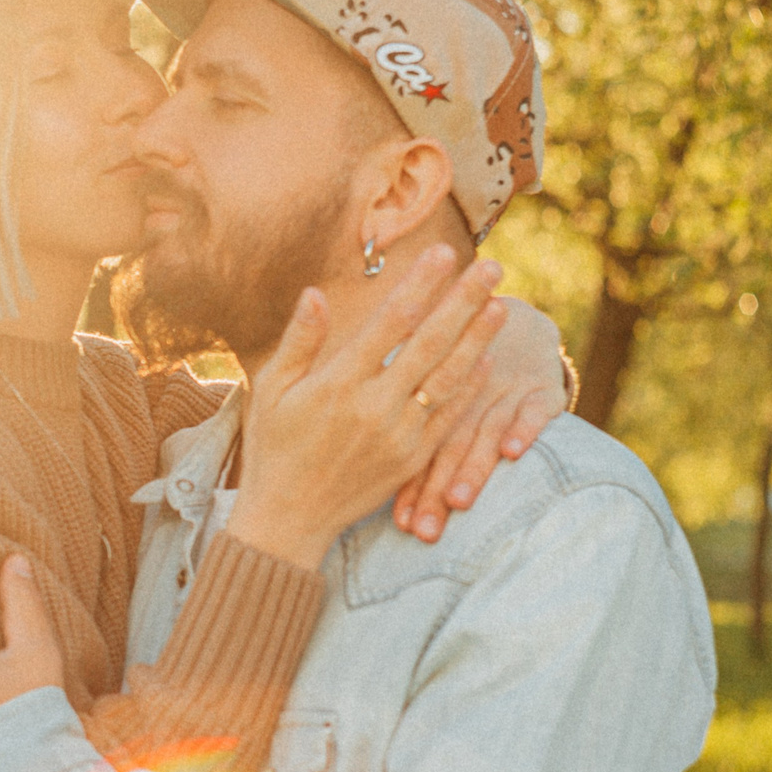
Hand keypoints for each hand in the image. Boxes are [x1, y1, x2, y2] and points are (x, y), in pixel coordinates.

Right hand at [225, 247, 508, 568]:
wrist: (287, 518)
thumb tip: (316, 292)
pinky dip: (468, 389)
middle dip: (463, 301)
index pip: (390, 322)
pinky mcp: (411, 460)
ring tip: (500, 306)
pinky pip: (448, 419)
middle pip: (430, 344)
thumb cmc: (274, 446)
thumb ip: (299, 340)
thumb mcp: (271, 389)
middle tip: (492, 268)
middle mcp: (374, 407)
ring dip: (477, 341)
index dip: (420, 285)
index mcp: (338, 383)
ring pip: (447, 379)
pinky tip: (485, 361)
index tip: (442, 254)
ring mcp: (398, 435)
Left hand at [393, 298, 571, 540]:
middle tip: (425, 532)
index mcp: (436, 402)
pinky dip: (523, 429)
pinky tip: (512, 452)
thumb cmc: (457, 363)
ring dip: (474, 467)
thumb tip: (387, 496)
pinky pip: (533, 410)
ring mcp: (505, 394)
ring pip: (485, 431)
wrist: (508, 316)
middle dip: (436, 492)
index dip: (410, 486)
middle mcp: (468, 400)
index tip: (401, 525)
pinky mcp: (543, 389)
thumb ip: (414, 429)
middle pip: (448, 447)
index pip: (420, 448)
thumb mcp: (432, 381)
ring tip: (459, 501)